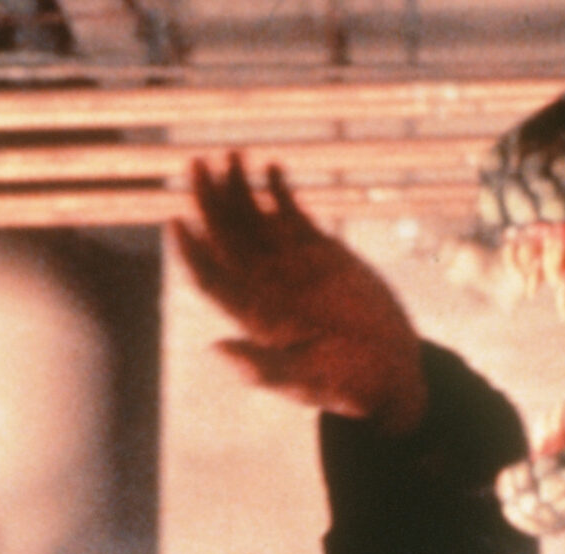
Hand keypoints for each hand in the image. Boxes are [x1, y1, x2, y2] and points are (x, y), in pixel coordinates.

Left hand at [172, 153, 428, 435]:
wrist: (389, 372)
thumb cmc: (349, 386)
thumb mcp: (309, 381)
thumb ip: (266, 368)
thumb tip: (216, 349)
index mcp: (253, 317)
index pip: (209, 278)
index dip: (189, 252)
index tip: (175, 222)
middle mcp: (264, 286)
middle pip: (223, 237)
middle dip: (207, 201)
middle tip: (197, 164)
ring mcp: (290, 266)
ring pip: (252, 219)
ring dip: (237, 188)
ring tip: (231, 156)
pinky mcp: (320, 251)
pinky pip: (291, 215)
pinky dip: (280, 192)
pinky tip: (271, 168)